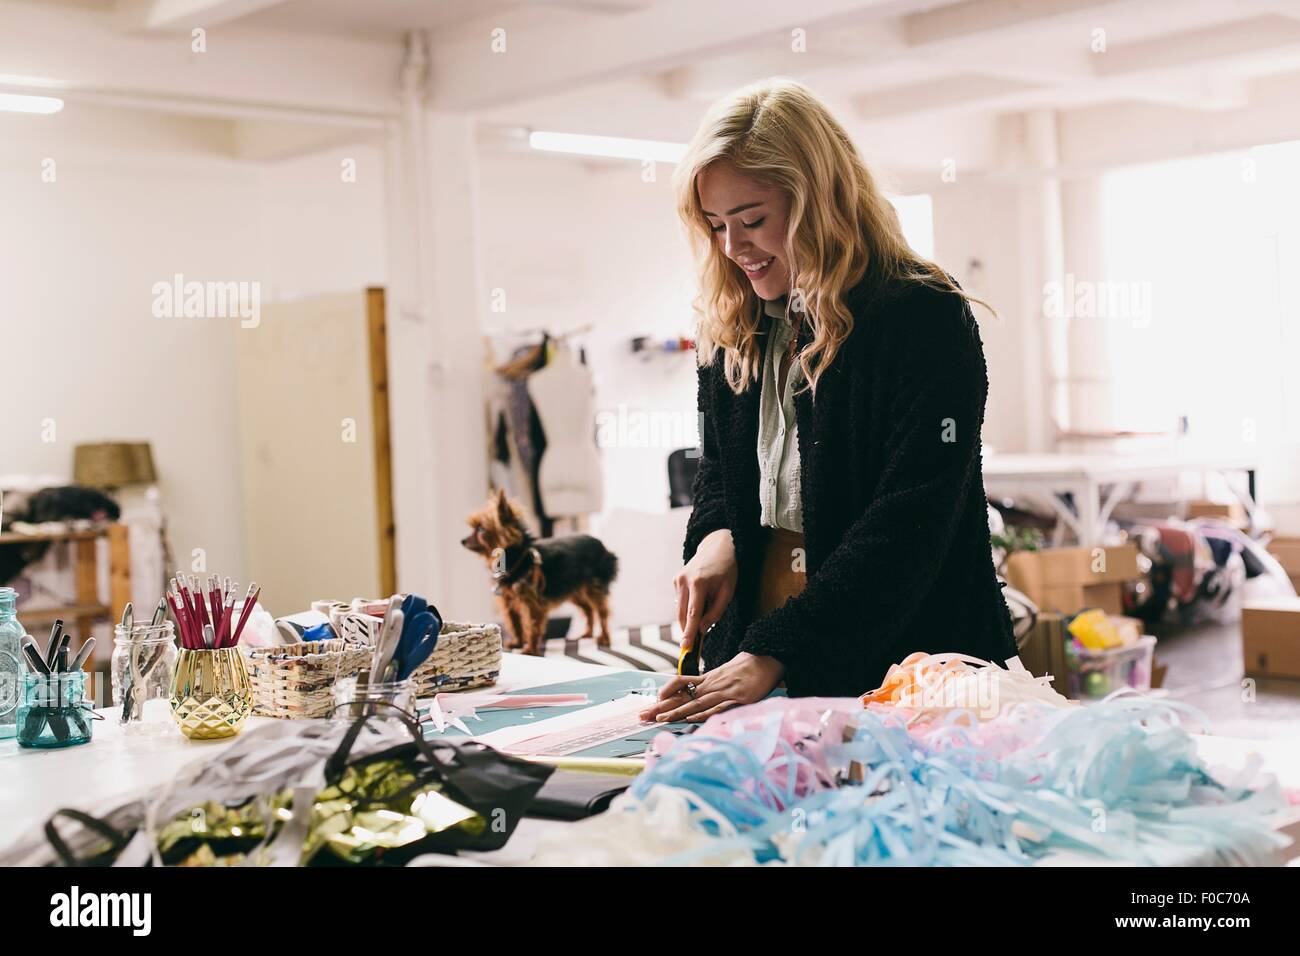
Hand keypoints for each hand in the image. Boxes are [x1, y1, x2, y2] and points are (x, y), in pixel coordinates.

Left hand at [638, 652, 783, 722]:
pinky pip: (719, 707)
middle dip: (661, 708)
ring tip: (661, 720)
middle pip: (682, 696)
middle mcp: (711, 685)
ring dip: (678, 712)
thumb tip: (697, 701)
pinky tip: (693, 718)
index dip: (665, 694)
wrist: (766, 659)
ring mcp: (724, 691)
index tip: (652, 703)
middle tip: (643, 716)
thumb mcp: (725, 677)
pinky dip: (705, 713)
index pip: (680, 685)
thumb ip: (712, 688)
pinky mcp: (738, 698)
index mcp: (707, 680)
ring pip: (696, 703)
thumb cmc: (746, 670)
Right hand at [673, 528, 737, 652]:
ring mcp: (677, 580)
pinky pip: (680, 601)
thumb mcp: (728, 591)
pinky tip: (700, 597)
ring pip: (680, 610)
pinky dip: (688, 606)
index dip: (689, 632)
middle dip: (688, 629)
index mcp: (699, 583)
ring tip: (706, 606)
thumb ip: (716, 612)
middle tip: (695, 643)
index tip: (685, 647)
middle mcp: (684, 581)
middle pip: (682, 614)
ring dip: (690, 617)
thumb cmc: (726, 570)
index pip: (693, 614)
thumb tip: (703, 629)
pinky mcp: (675, 580)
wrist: (717, 547)